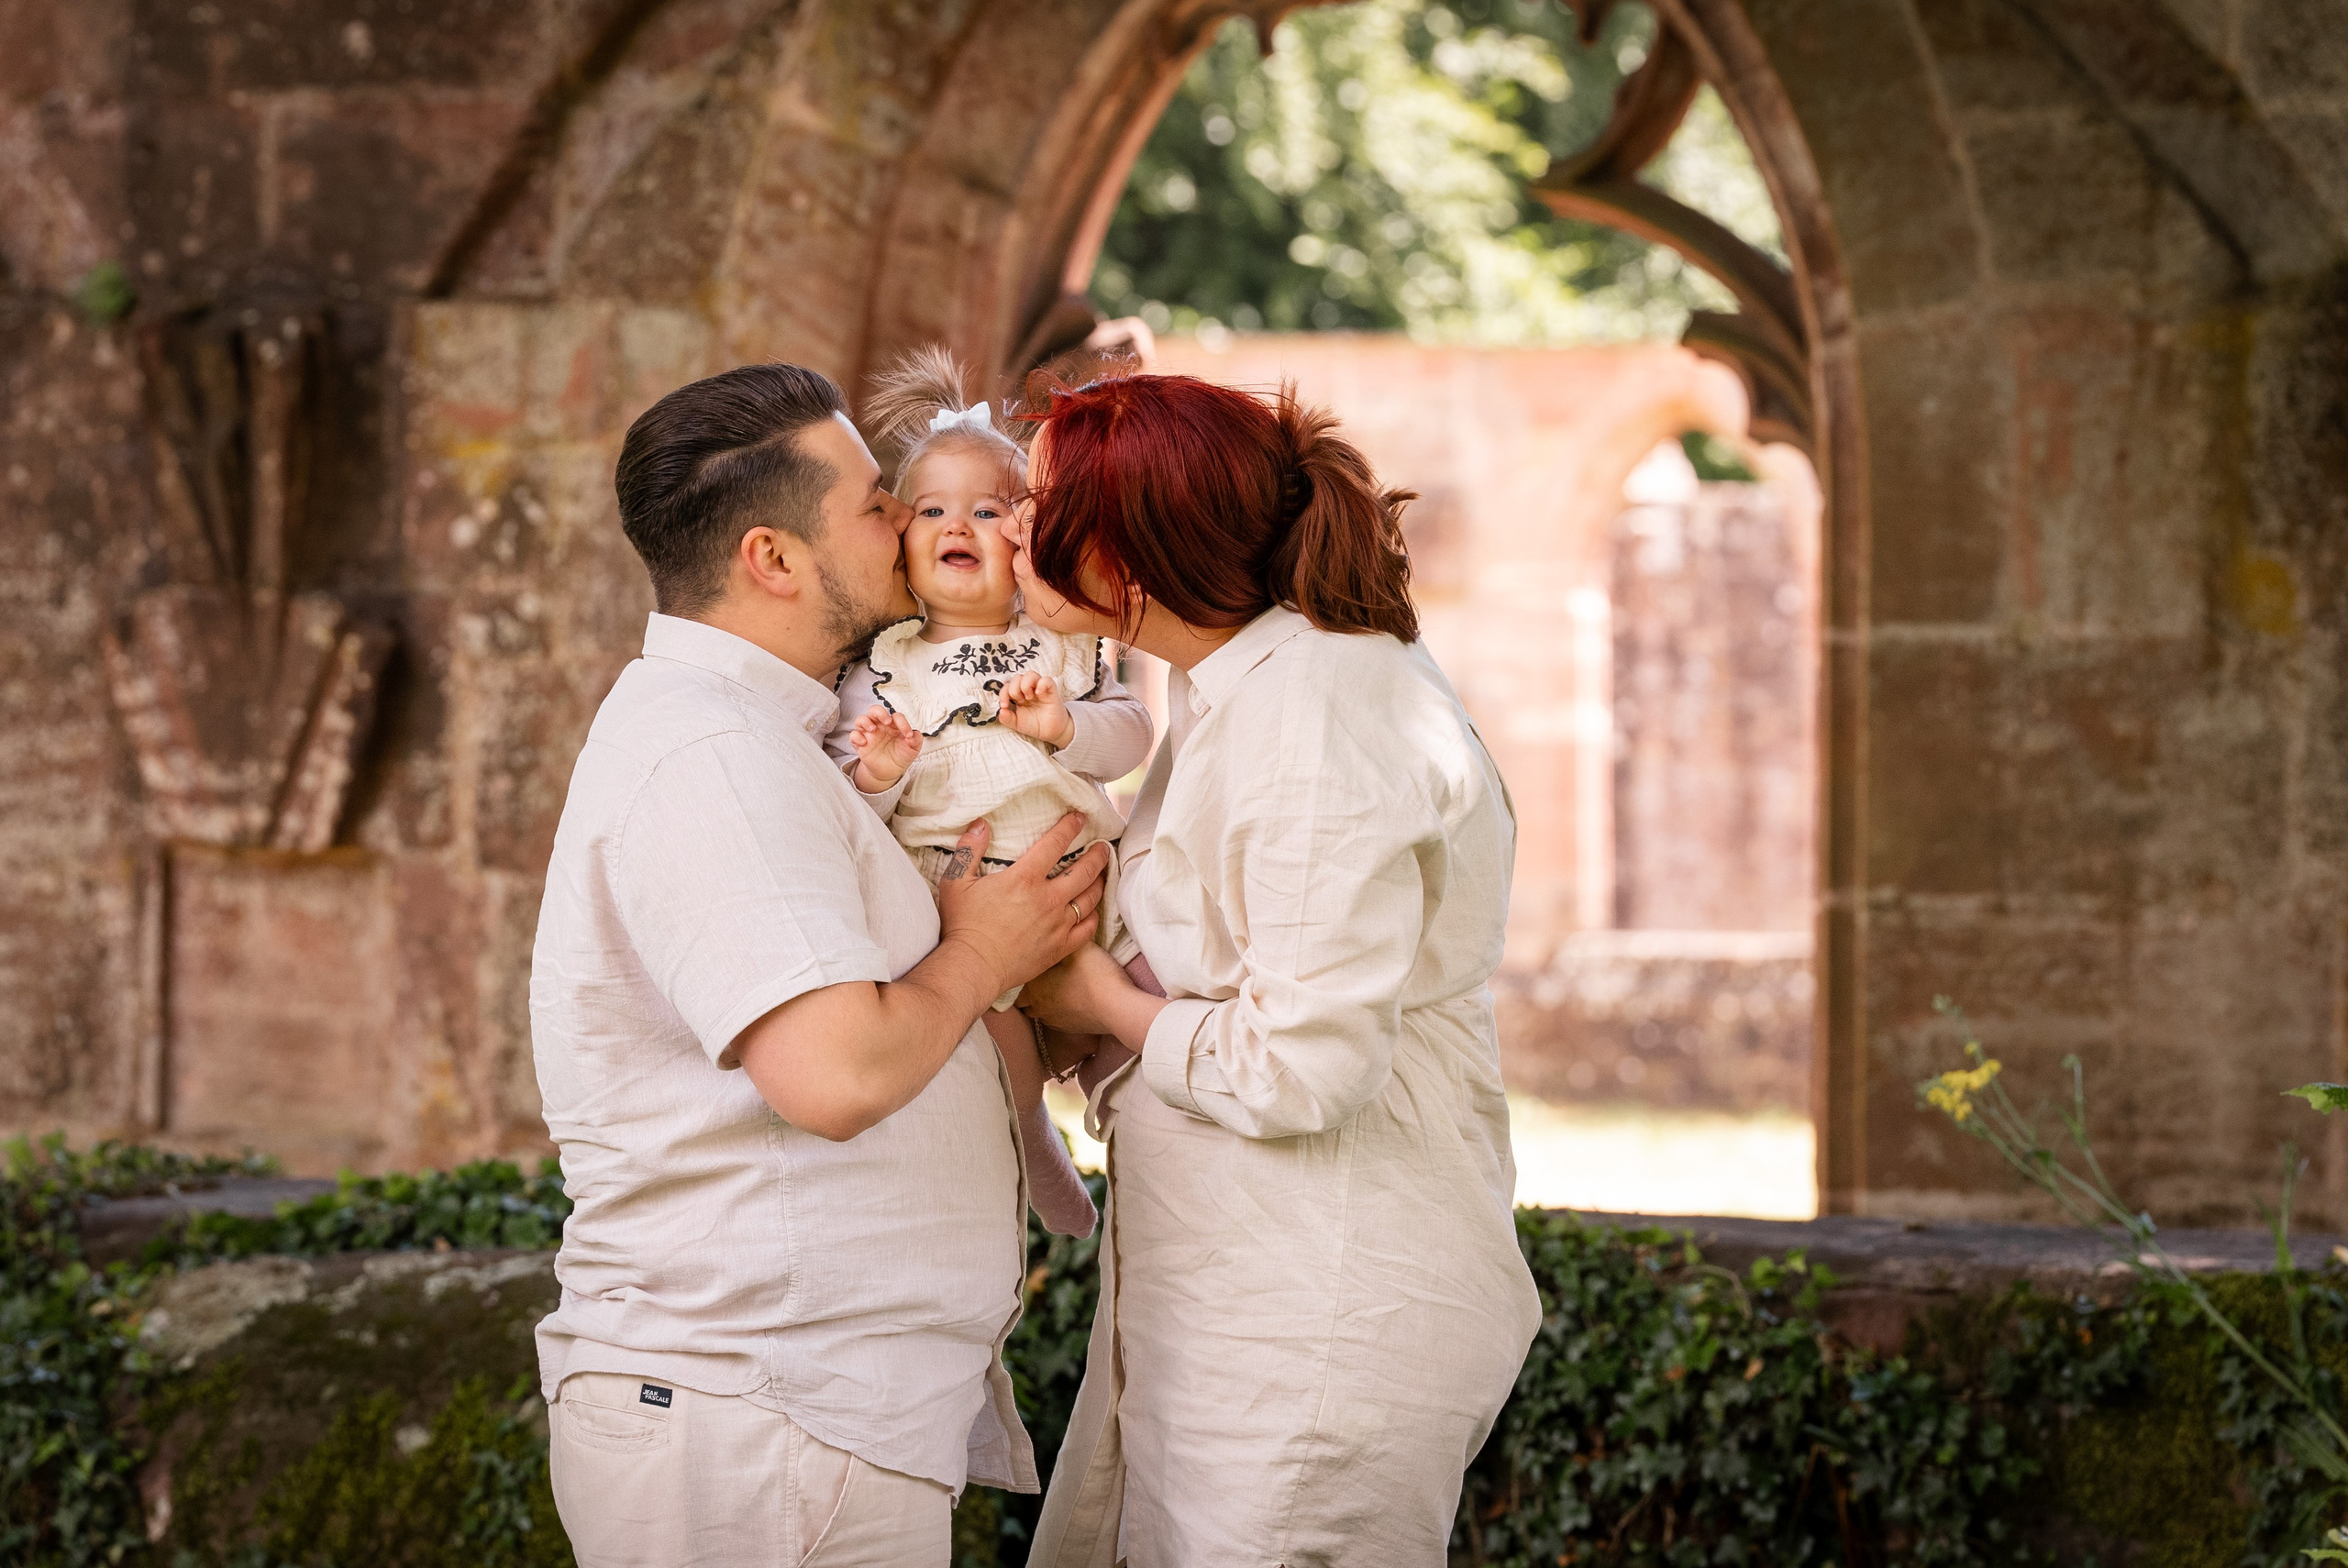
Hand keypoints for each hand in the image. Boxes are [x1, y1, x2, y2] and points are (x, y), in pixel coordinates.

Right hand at [850, 704, 921, 789]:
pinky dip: (856, 736)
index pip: (896, 716)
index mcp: (893, 725)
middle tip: (887, 721)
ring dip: (865, 721)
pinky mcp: (860, 743)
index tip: (908, 735)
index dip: (902, 722)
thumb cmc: (901, 756)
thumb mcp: (913, 749)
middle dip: (880, 712)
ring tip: (873, 729)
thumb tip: (913, 734)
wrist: (890, 772)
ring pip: (861, 719)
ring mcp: (869, 734)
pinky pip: (853, 735)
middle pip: (874, 710)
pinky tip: (864, 742)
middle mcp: (880, 726)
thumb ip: (916, 740)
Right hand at [935, 815, 1108, 995]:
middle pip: (1084, 869)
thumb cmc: (963, 924)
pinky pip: (1088, 928)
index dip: (1070, 827)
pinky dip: (1094, 915)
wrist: (973, 967)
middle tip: (1102, 846)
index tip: (1080, 817)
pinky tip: (1093, 909)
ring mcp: (1058, 924)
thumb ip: (969, 850)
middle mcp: (1048, 898)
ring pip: (1091, 897)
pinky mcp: (1061, 947)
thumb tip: (981, 823)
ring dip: (1099, 881)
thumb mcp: (956, 882)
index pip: (1055, 843)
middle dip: (1097, 854)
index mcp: (1025, 878)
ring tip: (1102, 873)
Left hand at [998, 672, 1074, 748]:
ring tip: (1029, 697)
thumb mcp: (1017, 724)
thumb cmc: (1034, 725)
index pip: (1007, 686)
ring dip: (1026, 685)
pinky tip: (1039, 693)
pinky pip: (1047, 680)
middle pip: (1017, 677)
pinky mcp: (1051, 691)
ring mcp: (1039, 689)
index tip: (1004, 705)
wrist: (1050, 732)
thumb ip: (1007, 719)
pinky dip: (1041, 684)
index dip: (1003, 694)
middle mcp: (1028, 690)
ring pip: (1031, 674)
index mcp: (1018, 695)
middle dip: (1014, 689)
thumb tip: (1000, 711)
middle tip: (1020, 702)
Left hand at [1020, 943, 1136, 1036]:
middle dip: (1025, 987)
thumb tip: (1056, 930)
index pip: (1018, 974)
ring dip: (1037, 1001)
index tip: (1030, 958)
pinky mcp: (1065, 1029)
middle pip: (1020, 997)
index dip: (1023, 965)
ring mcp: (1050, 1019)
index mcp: (1034, 983)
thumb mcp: (1079, 947)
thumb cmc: (1094, 974)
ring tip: (1049, 989)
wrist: (1116, 1007)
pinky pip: (1050, 1020)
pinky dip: (1053, 1010)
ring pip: (1033, 1011)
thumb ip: (1065, 937)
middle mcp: (1036, 1003)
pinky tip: (1064, 1002)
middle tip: (1037, 974)